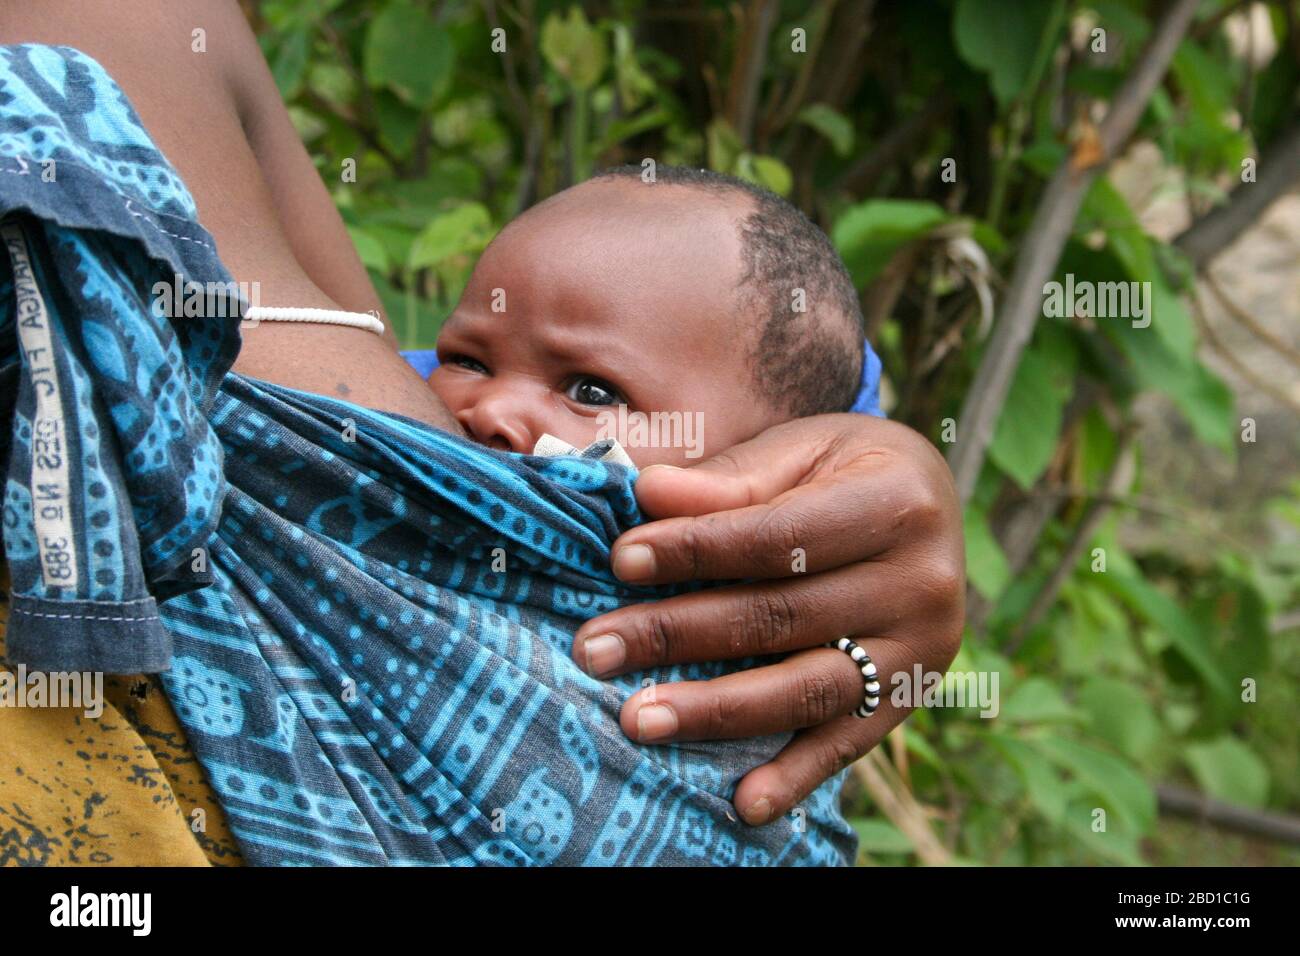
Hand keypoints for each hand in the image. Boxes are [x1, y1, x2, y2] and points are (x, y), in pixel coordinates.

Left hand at [571, 413, 964, 824]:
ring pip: (807, 687)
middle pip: (782, 617)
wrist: (928, 505)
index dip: (695, 550)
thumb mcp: (799, 450)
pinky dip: (796, 777)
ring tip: (637, 718)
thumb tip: (647, 493)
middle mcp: (922, 580)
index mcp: (896, 500)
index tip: (620, 560)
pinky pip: (847, 741)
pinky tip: (744, 803)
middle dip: (679, 635)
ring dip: (716, 710)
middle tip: (597, 648)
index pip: (779, 537)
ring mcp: (923, 647)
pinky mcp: (913, 695)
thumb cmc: (843, 469)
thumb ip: (730, 480)